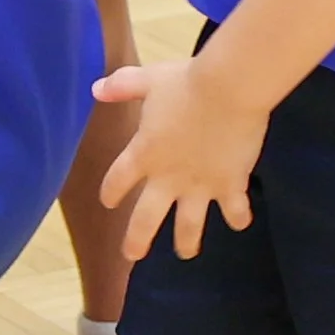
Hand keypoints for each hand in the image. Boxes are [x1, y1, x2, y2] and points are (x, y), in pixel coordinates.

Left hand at [95, 53, 267, 263]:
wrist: (228, 90)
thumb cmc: (185, 83)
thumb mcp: (148, 79)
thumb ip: (121, 86)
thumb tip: (94, 90)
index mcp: (144, 153)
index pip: (118, 180)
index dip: (111, 192)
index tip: (108, 201)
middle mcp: (168, 178)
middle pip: (146, 219)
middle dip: (137, 240)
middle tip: (132, 255)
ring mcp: (200, 186)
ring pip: (189, 226)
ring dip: (187, 242)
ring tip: (185, 252)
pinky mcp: (231, 185)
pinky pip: (235, 209)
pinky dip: (238, 217)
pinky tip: (239, 222)